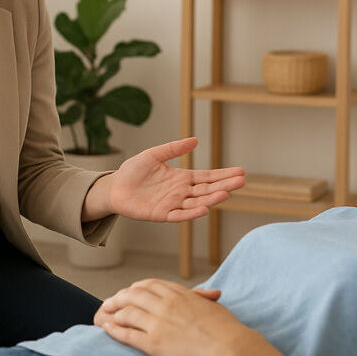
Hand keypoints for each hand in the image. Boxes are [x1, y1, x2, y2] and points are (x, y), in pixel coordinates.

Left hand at [94, 279, 292, 355]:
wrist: (230, 346)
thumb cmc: (226, 328)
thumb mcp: (212, 305)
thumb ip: (200, 298)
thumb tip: (203, 295)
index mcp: (180, 293)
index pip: (150, 284)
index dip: (136, 287)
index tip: (129, 291)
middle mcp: (166, 304)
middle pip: (134, 294)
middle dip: (119, 297)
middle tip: (110, 302)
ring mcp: (159, 322)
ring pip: (127, 311)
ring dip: (112, 312)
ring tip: (103, 314)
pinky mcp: (155, 343)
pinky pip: (128, 333)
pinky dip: (114, 330)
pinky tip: (107, 329)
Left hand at [103, 138, 244, 221]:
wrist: (114, 187)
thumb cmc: (134, 170)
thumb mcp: (154, 155)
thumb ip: (173, 148)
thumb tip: (196, 140)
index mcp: (182, 178)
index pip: (207, 177)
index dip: (223, 174)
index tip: (240, 172)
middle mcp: (181, 192)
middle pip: (207, 189)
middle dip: (224, 185)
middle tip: (242, 181)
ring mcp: (173, 204)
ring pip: (196, 202)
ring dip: (211, 199)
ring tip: (226, 193)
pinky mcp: (161, 214)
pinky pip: (178, 215)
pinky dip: (190, 213)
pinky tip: (203, 209)